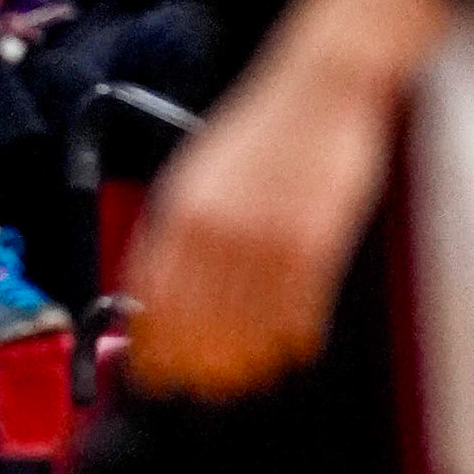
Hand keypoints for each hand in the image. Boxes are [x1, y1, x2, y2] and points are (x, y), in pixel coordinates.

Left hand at [126, 54, 393, 399]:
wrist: (321, 88)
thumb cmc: (262, 136)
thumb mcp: (198, 177)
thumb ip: (174, 236)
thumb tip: (152, 303)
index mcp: (181, 213)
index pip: (153, 304)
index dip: (154, 350)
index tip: (159, 375)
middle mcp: (217, 231)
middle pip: (197, 327)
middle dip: (200, 367)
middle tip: (209, 386)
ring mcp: (264, 239)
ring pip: (247, 328)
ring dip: (248, 361)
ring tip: (253, 373)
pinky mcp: (311, 244)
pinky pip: (296, 314)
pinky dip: (293, 339)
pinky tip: (294, 346)